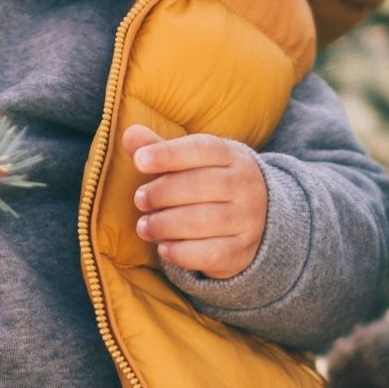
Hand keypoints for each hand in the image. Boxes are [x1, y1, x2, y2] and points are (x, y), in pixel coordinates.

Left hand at [125, 125, 266, 280]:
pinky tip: (163, 248)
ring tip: (144, 227)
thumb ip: (161, 151)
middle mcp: (245, 186)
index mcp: (232, 157)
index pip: (202, 149)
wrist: (259, 220)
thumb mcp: (192, 164)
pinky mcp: (242, 251)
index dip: (169, 154)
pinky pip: (211, 254)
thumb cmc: (212, 185)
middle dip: (162, 193)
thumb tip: (130, 134)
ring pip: (204, 221)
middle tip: (140, 199)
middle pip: (202, 185)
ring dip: (165, 225)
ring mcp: (248, 220)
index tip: (139, 161)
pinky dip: (181, 252)